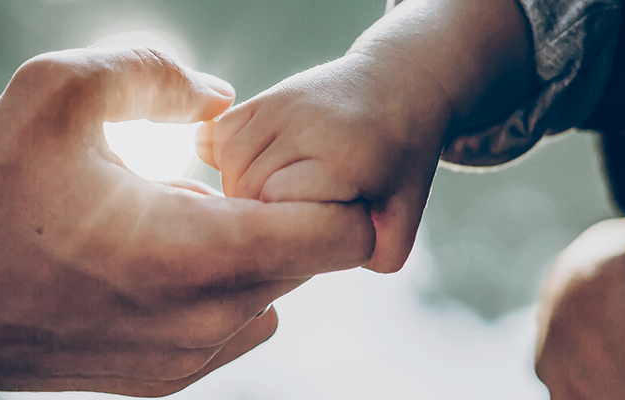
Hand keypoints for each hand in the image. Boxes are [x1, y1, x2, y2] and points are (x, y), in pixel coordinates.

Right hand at [0, 47, 374, 395]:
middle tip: (204, 176)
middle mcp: (205, 323)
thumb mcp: (56, 92)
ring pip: (268, 293)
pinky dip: (211, 285)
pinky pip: (229, 325)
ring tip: (170, 215)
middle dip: (277, 209)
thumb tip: (216, 100)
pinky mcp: (157, 381)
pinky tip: (145, 255)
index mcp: (198, 256)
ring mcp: (184, 361)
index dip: (324, 182)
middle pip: (308, 260)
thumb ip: (154, 72)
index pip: (344, 234)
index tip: (261, 160)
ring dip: (244, 249)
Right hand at [196, 53, 448, 273]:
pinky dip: (227, 159)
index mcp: (344, 159)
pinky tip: (254, 171)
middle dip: (258, 215)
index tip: (307, 233)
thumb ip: (371, 256)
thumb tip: (313, 264)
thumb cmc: (401, 160)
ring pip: (230, 162)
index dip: (284, 229)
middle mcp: (308, 125)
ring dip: (239, 189)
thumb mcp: (403, 219)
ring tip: (268, 201)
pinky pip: (220, 135)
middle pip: (248, 187)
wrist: (399, 84)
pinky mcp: (264, 96)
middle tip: (286, 224)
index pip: (277, 206)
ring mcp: (282, 105)